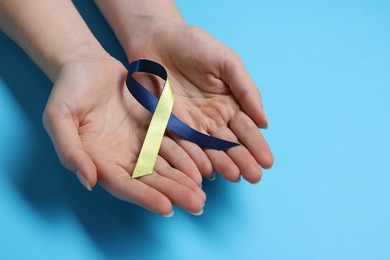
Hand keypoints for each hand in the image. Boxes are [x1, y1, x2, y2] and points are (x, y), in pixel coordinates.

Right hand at [43, 53, 204, 215]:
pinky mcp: (154, 127)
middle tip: (198, 205)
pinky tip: (202, 166)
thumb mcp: (58, 116)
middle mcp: (122, 157)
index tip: (167, 207)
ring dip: (184, 180)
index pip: (124, 185)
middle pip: (150, 180)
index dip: (145, 197)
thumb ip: (70, 149)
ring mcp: (140, 143)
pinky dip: (187, 155)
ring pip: (165, 166)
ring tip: (203, 193)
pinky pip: (173, 144)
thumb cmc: (68, 90)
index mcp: (99, 160)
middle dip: (173, 193)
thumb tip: (88, 181)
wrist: (87, 64)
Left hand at [129, 24, 273, 182]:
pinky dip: (194, 158)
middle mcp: (212, 118)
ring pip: (209, 149)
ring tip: (234, 176)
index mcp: (230, 103)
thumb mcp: (227, 62)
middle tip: (254, 177)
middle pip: (230, 143)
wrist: (159, 39)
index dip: (257, 145)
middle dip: (243, 160)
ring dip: (222, 164)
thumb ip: (246, 90)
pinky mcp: (169, 125)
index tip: (267, 162)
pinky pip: (183, 144)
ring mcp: (191, 124)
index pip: (246, 128)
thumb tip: (264, 122)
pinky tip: (206, 170)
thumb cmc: (195, 45)